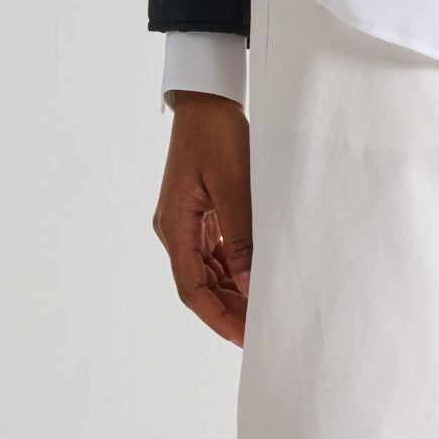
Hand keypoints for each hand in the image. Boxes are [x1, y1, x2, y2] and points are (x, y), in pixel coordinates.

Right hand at [153, 94, 252, 345]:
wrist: (208, 102)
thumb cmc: (218, 135)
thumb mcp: (234, 186)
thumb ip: (242, 238)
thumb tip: (251, 285)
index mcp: (175, 226)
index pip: (192, 288)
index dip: (217, 317)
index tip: (244, 337)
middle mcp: (175, 230)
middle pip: (198, 286)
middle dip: (228, 312)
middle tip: (261, 331)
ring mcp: (186, 223)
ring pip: (207, 274)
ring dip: (232, 294)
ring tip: (262, 311)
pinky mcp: (200, 215)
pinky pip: (215, 255)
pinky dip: (234, 272)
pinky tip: (256, 280)